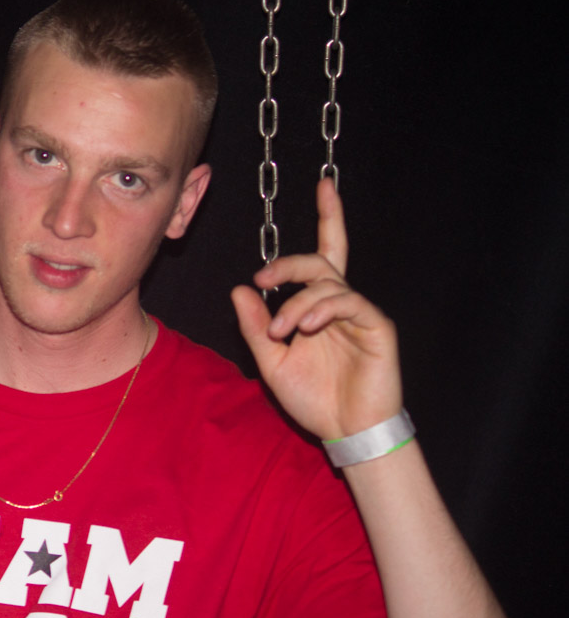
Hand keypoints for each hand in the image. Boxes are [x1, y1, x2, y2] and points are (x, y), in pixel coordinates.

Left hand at [230, 178, 400, 439]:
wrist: (344, 431)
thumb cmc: (313, 398)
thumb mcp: (271, 362)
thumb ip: (255, 327)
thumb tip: (239, 289)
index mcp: (318, 307)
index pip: (323, 255)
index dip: (329, 217)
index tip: (322, 186)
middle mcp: (341, 304)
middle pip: (321, 261)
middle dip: (290, 263)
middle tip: (264, 278)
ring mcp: (361, 314)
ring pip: (328, 283)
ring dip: (296, 303)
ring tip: (281, 331)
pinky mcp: (377, 327)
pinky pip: (349, 302)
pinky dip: (322, 310)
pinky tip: (305, 328)